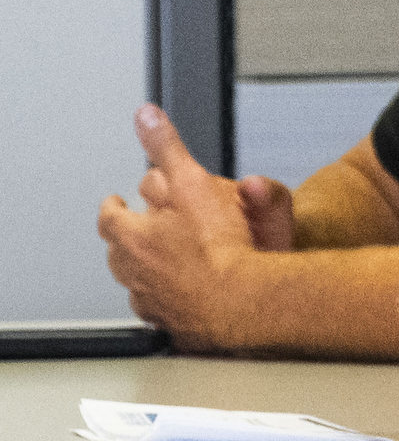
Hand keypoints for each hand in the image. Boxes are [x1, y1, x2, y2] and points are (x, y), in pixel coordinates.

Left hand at [95, 106, 269, 350]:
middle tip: (144, 233)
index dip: (116, 206)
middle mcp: (134, 270)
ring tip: (167, 265)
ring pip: (139, 282)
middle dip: (130, 240)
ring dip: (149, 271)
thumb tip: (146, 117)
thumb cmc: (222, 247)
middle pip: (120, 251)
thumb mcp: (194, 181)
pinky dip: (173, 300)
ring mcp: (153, 300)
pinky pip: (165, 310)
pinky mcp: (176, 324)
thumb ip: (167, 148)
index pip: (111, 215)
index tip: (119, 202)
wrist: (245, 301)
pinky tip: (190, 296)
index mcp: (132, 235)